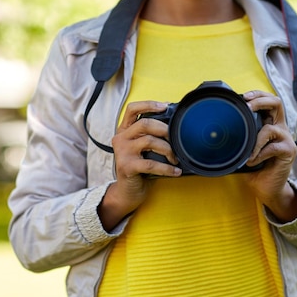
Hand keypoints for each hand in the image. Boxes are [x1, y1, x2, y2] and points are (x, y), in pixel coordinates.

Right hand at [98, 101, 180, 230]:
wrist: (128, 192)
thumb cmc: (140, 168)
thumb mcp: (142, 149)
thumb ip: (150, 135)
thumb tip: (175, 126)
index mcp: (124, 130)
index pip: (132, 109)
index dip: (149, 104)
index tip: (165, 106)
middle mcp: (120, 138)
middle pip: (144, 123)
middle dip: (164, 129)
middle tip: (176, 138)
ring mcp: (122, 152)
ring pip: (149, 141)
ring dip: (168, 149)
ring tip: (175, 159)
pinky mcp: (127, 167)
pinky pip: (151, 164)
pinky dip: (167, 168)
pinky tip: (175, 171)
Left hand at [242, 90, 296, 221]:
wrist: (266, 188)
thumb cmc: (254, 168)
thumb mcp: (244, 149)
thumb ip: (239, 137)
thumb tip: (216, 130)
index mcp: (270, 123)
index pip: (268, 100)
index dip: (258, 94)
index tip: (243, 96)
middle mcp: (280, 128)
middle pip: (277, 103)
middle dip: (260, 101)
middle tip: (248, 107)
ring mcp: (286, 139)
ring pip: (271, 128)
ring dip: (255, 140)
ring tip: (248, 153)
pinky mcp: (288, 151)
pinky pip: (272, 147)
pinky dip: (259, 154)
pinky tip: (252, 162)